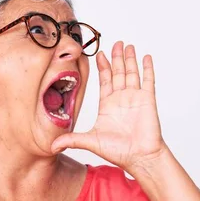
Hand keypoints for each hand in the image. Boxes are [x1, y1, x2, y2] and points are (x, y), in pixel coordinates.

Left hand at [52, 41, 166, 171]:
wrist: (139, 158)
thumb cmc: (118, 152)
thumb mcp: (90, 142)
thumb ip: (72, 140)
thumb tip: (51, 146)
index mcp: (107, 105)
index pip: (104, 80)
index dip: (102, 67)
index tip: (98, 54)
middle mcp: (121, 99)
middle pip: (117, 72)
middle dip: (115, 58)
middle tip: (114, 43)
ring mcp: (135, 98)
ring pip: (131, 73)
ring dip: (129, 59)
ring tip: (126, 45)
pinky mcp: (147, 100)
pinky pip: (148, 80)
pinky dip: (147, 68)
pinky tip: (145, 57)